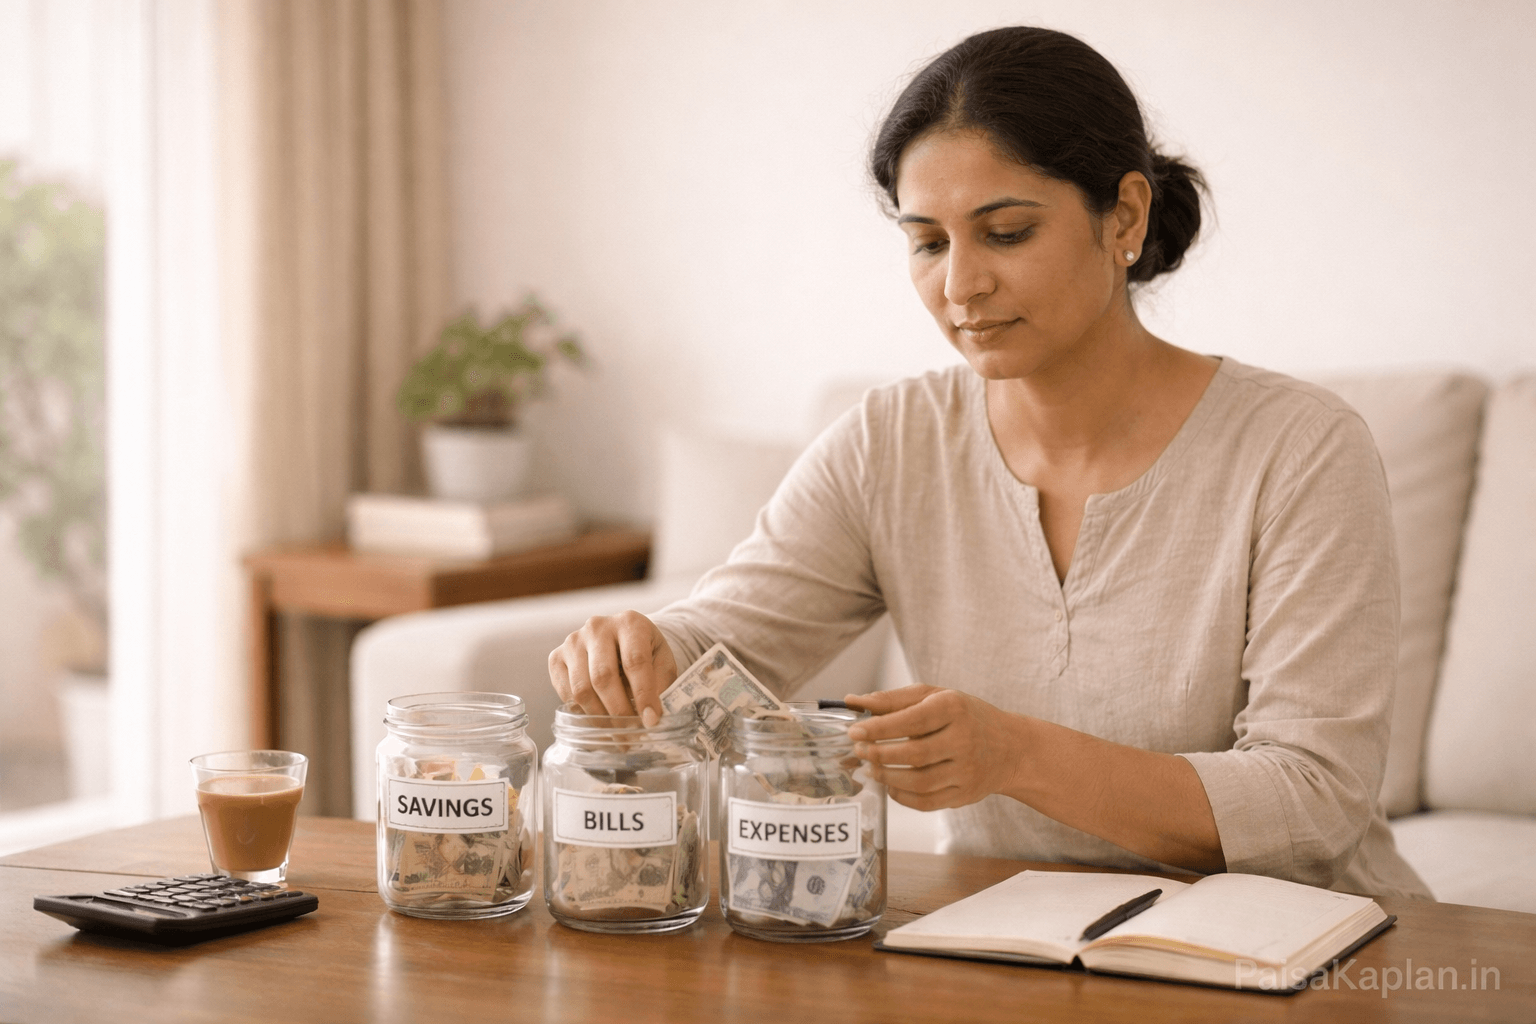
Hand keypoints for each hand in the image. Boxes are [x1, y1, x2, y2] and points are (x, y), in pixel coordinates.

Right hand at [548, 611, 677, 722]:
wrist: (620, 638)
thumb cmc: (645, 651)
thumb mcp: (662, 661)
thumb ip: (661, 684)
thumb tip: (651, 716)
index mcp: (629, 622)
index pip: (635, 661)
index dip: (643, 694)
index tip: (651, 721)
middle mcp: (597, 627)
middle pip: (603, 677)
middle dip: (619, 712)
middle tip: (632, 736)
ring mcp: (573, 641)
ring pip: (582, 689)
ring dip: (600, 718)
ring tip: (617, 734)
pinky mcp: (557, 657)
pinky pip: (566, 694)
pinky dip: (583, 713)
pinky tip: (599, 720)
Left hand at [844, 685, 1024, 809]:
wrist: (1011, 747)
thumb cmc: (964, 716)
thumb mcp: (935, 697)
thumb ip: (892, 699)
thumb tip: (851, 701)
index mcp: (955, 708)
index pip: (911, 720)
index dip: (878, 728)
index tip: (854, 731)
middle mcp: (965, 740)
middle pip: (914, 754)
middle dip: (879, 754)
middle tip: (859, 751)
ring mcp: (967, 771)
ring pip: (919, 782)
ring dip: (887, 777)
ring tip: (871, 769)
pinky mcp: (966, 795)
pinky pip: (927, 802)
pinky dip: (903, 797)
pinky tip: (891, 785)